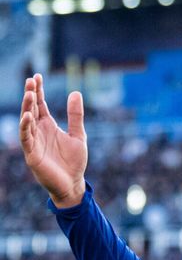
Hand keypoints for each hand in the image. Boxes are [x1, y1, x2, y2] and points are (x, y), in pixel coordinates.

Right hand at [19, 74, 87, 207]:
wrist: (73, 183)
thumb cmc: (74, 161)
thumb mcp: (78, 134)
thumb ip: (76, 115)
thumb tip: (75, 92)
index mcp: (48, 126)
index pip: (40, 105)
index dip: (39, 91)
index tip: (37, 76)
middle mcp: (38, 132)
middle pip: (32, 109)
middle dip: (31, 95)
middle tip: (31, 80)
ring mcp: (34, 142)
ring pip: (27, 122)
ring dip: (27, 108)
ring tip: (29, 94)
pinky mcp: (32, 154)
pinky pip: (27, 138)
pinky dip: (26, 127)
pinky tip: (28, 116)